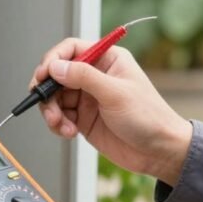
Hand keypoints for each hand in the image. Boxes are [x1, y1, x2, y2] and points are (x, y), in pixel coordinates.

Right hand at [32, 38, 192, 185]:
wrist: (159, 152)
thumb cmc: (149, 118)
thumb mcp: (115, 94)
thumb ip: (84, 77)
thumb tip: (56, 66)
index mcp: (107, 59)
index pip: (71, 49)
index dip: (53, 60)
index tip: (43, 75)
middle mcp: (95, 76)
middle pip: (58, 74)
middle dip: (48, 90)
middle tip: (45, 104)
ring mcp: (88, 97)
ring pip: (55, 97)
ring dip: (51, 111)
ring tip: (59, 124)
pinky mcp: (83, 118)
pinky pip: (60, 116)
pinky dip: (57, 124)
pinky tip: (68, 132)